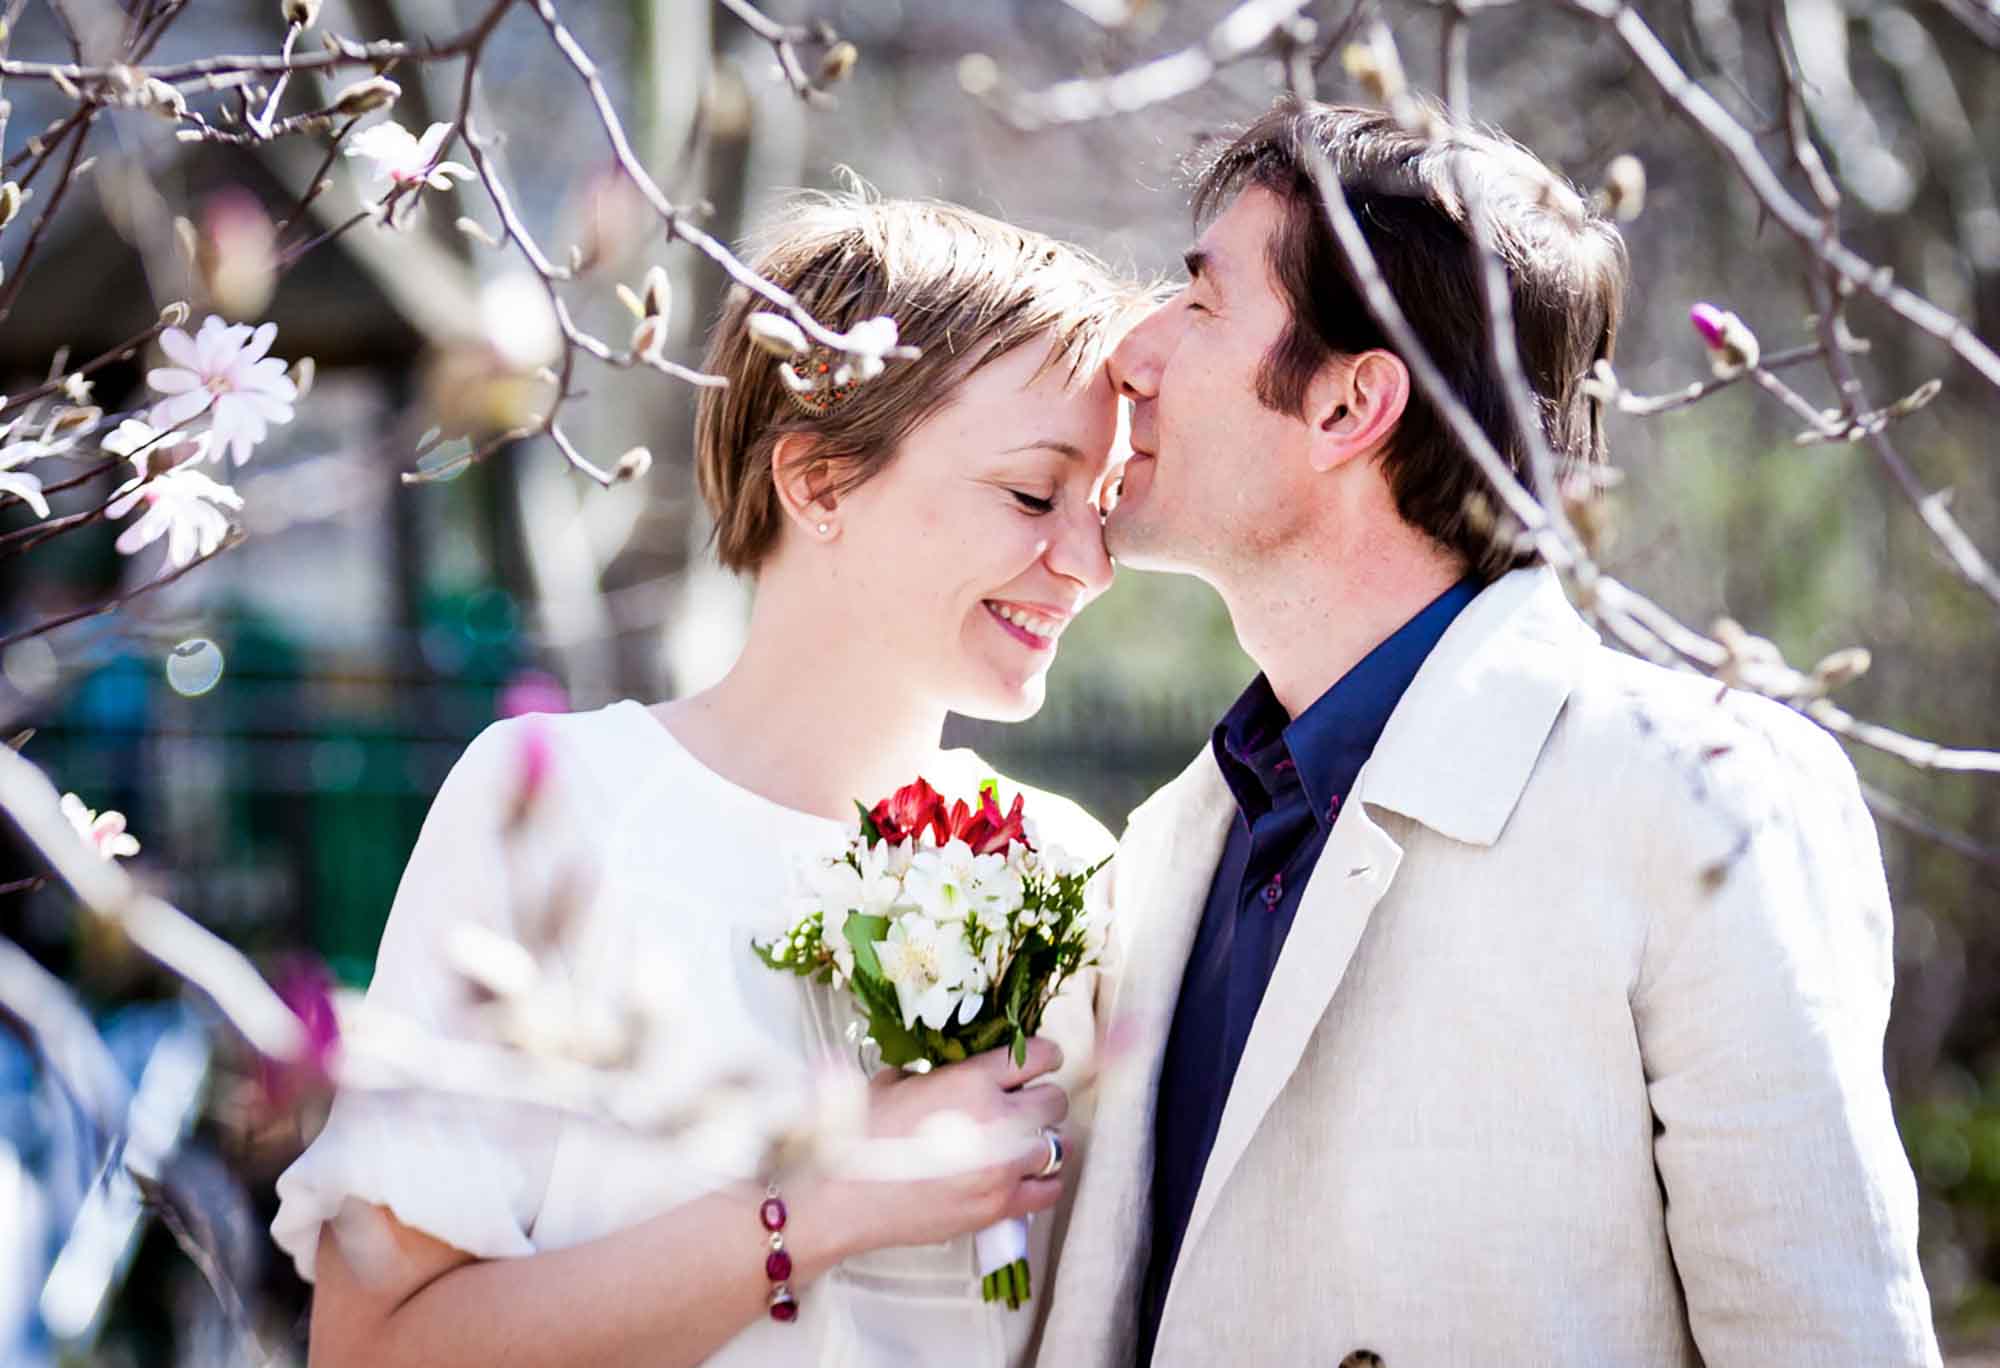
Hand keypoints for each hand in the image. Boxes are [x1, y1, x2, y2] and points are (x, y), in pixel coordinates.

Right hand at [821, 1039, 1069, 1255]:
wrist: (845, 1198)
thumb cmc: (861, 1135)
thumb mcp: (894, 1081)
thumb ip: (934, 1070)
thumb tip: (952, 1066)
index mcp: (972, 1080)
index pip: (1039, 1055)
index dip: (1042, 1056)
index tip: (1036, 1062)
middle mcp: (998, 1120)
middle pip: (1055, 1099)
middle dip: (1040, 1098)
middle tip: (1021, 1104)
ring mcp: (1004, 1167)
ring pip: (1058, 1143)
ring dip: (1041, 1138)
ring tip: (1019, 1142)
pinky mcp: (1000, 1206)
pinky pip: (1051, 1189)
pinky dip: (1044, 1179)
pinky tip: (1026, 1174)